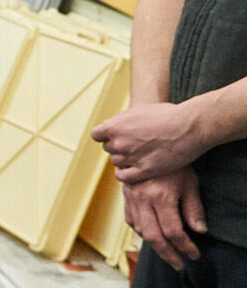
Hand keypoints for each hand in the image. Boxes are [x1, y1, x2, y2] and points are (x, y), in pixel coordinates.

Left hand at [93, 101, 209, 182]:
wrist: (190, 126)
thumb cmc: (167, 115)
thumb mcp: (138, 110)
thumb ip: (121, 119)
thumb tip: (111, 125)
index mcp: (114, 126)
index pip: (97, 135)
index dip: (106, 136)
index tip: (116, 136)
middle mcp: (119, 142)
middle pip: (109, 149)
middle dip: (118, 147)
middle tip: (135, 145)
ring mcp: (130, 157)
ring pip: (116, 162)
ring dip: (125, 160)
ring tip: (141, 155)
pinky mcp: (144, 171)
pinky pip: (123, 177)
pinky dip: (125, 174)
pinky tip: (133, 171)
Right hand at [122, 167, 206, 269]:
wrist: (150, 143)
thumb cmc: (175, 163)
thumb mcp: (189, 183)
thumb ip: (194, 208)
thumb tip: (199, 231)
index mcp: (161, 196)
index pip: (173, 231)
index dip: (185, 247)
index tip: (194, 254)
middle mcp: (143, 199)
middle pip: (153, 236)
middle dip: (168, 254)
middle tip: (179, 264)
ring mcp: (131, 197)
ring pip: (140, 230)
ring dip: (155, 245)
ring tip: (168, 252)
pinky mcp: (125, 195)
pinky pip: (131, 220)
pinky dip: (141, 231)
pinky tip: (152, 234)